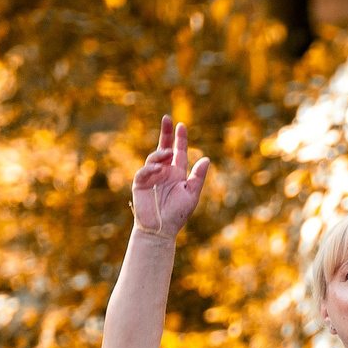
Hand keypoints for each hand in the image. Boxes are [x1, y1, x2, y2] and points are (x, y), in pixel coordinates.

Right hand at [131, 115, 211, 237]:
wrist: (162, 228)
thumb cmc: (178, 213)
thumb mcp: (192, 193)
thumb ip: (198, 177)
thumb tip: (206, 159)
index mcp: (177, 173)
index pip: (178, 152)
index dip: (179, 139)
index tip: (181, 125)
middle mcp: (164, 171)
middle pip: (164, 148)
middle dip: (165, 133)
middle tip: (167, 119)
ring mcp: (151, 176)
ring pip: (154, 158)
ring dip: (161, 153)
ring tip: (168, 152)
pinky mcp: (141, 183)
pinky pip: (144, 172)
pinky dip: (151, 168)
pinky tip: (159, 169)